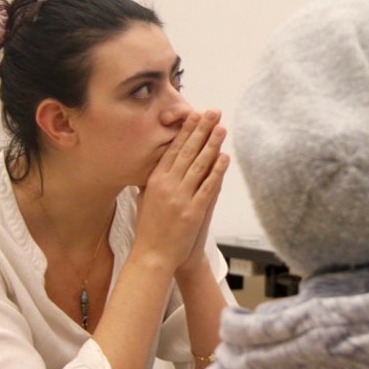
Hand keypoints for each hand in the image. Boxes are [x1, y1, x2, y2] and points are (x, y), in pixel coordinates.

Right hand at [135, 109, 229, 272]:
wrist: (152, 257)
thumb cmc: (150, 230)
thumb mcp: (144, 199)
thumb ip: (151, 181)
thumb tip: (156, 162)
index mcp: (154, 181)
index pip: (172, 149)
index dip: (186, 131)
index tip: (194, 114)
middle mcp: (166, 186)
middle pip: (187, 152)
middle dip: (201, 130)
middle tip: (213, 112)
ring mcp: (179, 198)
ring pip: (198, 165)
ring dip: (212, 145)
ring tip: (222, 128)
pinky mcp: (192, 212)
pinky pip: (207, 187)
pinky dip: (217, 171)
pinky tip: (225, 157)